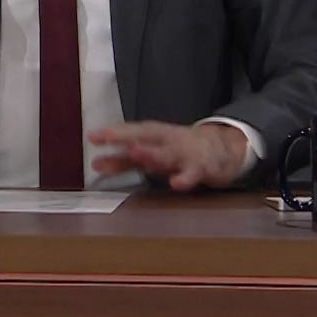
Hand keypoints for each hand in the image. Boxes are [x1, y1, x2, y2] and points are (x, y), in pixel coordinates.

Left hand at [89, 121, 249, 191]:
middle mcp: (168, 140)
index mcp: (155, 136)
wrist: (223, 150)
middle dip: (125, 136)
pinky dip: (185, 178)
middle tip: (106, 137)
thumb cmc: (180, 151)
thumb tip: (96, 164)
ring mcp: (185, 153)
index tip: (92, 137)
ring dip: (151, 152)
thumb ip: (124, 161)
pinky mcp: (202, 167)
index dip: (112, 134)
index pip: (130, 132)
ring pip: (167, 152)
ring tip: (135, 152)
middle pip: (145, 136)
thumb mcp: (151, 154)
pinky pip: (193, 173)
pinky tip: (177, 184)